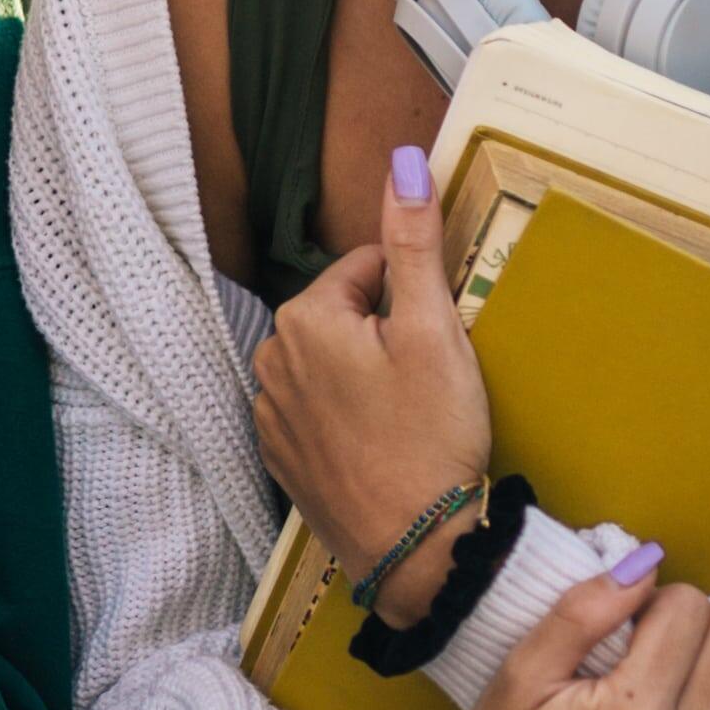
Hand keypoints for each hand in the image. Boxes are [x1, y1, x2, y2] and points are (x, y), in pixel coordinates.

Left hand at [249, 144, 492, 610]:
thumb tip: (405, 159)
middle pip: (347, 316)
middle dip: (388, 336)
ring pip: (333, 365)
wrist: (416, 550)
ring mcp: (271, 414)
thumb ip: (414, 241)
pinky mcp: (282, 458)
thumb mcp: (433, 329)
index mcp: (304, 319)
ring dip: (367, 376)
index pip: (369, 269)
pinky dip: (350, 419)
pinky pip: (320, 412)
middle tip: (428, 383)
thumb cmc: (430, 437)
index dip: (414, 299)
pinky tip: (383, 446)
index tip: (438, 341)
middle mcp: (271, 360)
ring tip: (408, 418)